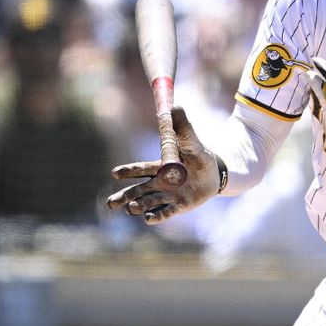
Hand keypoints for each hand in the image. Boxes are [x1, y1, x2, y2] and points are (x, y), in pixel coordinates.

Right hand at [106, 107, 219, 223]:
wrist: (214, 173)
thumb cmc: (198, 155)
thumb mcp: (191, 140)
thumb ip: (182, 126)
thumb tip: (174, 106)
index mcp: (159, 167)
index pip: (141, 169)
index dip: (129, 172)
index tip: (115, 173)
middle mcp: (159, 183)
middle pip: (138, 190)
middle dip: (125, 196)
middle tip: (111, 203)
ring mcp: (168, 196)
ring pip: (149, 202)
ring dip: (140, 205)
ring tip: (131, 209)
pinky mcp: (179, 206)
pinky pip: (167, 212)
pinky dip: (158, 215)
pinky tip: (148, 219)